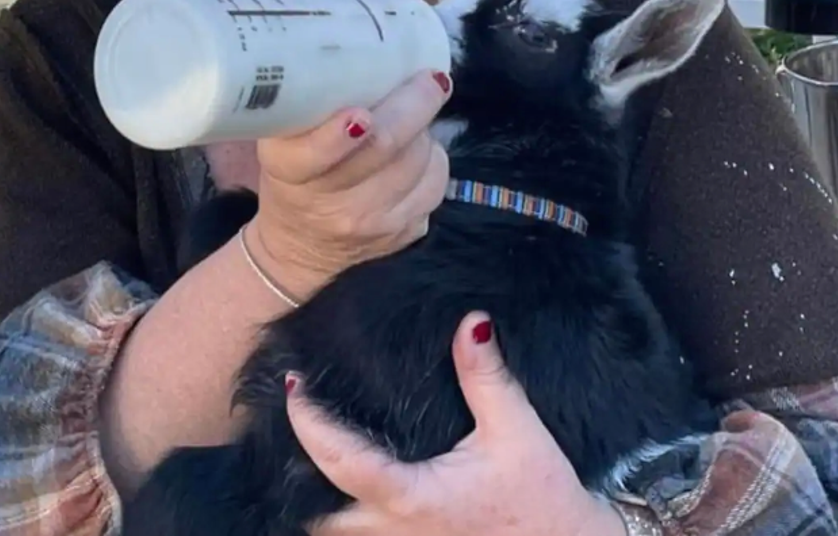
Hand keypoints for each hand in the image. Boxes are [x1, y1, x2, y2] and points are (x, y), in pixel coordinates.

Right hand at [246, 69, 451, 299]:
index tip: (358, 114)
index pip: (310, 157)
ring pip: (419, 160)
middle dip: (413, 106)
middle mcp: (332, 205)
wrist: (300, 246)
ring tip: (413, 113)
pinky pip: (436, 184)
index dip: (336, 137)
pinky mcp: (403, 235)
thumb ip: (306, 103)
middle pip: (383, 148)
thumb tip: (356, 45)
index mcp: (290, 173)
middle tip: (429, 79)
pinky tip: (418, 149)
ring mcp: (373, 224)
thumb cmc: (293, 175)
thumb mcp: (280, 140)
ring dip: (423, 130)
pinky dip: (433, 158)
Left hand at [285, 312, 624, 535]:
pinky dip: (347, 518)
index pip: (338, 459)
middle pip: (320, 516)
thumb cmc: (544, 498)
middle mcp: (396, 532)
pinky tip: (349, 489)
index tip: (293, 387)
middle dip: (296, 478)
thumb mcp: (517, 430)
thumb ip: (486, 376)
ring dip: (319, 503)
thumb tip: (470, 321)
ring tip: (310, 456)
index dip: (308, 423)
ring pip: (339, 534)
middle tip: (295, 424)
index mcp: (411, 496)